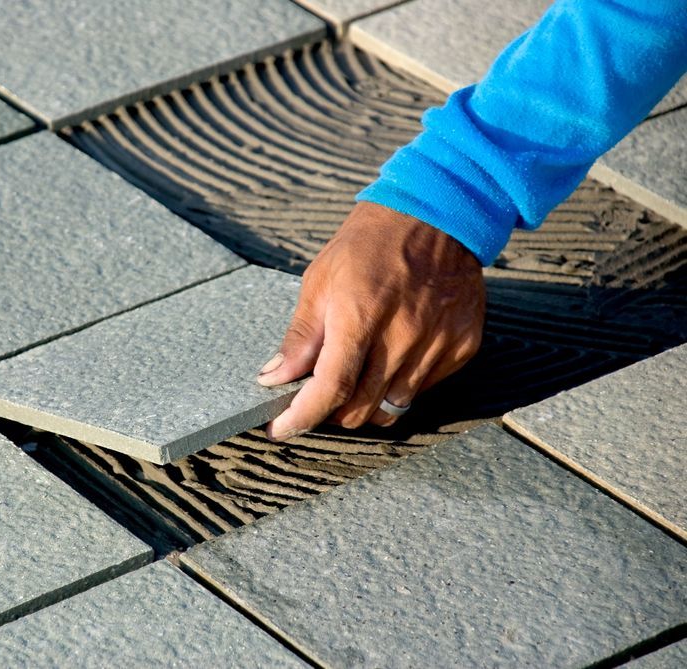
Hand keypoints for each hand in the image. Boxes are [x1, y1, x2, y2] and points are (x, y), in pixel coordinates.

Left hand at [258, 202, 485, 440]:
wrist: (437, 212)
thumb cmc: (368, 244)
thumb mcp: (320, 280)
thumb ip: (300, 336)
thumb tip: (274, 378)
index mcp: (361, 314)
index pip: (331, 388)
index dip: (303, 416)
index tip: (282, 427)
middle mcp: (404, 335)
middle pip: (361, 408)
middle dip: (331, 412)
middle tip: (318, 395)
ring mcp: (438, 343)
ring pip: (393, 407)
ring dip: (366, 403)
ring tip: (356, 376)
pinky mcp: (462, 346)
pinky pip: (423, 389)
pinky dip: (400, 385)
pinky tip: (392, 356)